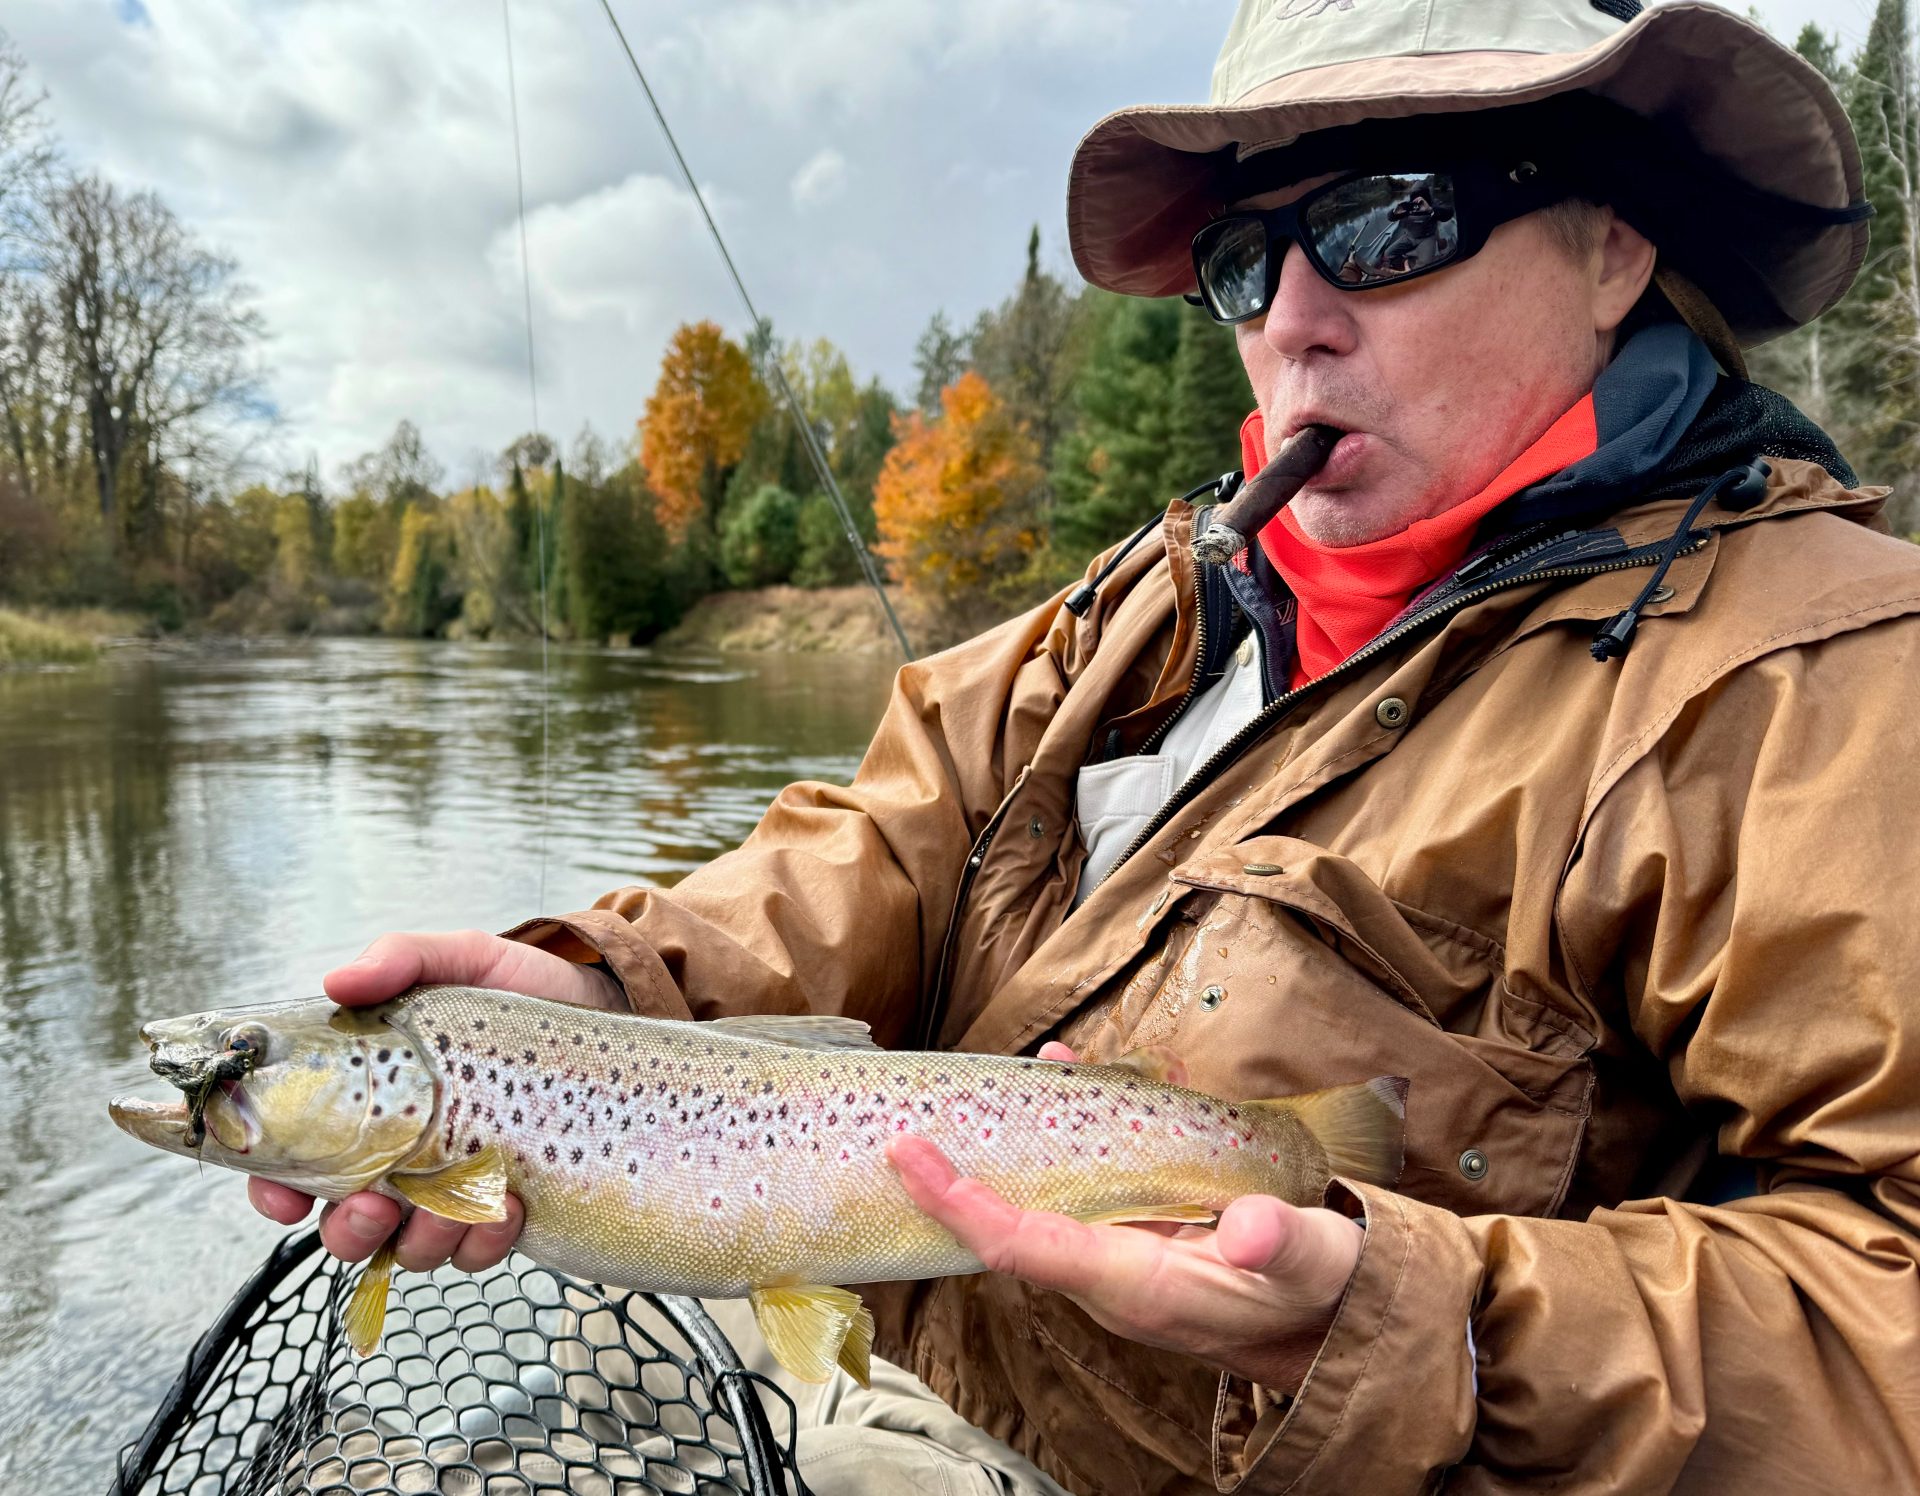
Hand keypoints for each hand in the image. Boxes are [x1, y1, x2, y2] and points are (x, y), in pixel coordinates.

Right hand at [248, 928, 623, 1272]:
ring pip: (409, 1248)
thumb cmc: (525, 987)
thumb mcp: (464, 959)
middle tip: (375, 1206)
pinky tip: (507, 1208)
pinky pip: (477, 1251)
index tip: (284, 1197)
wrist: (610, 1009)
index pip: (299, 1157)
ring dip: (421, 1241)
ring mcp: (454, 1186)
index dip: (275, 1186)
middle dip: (349, 1230)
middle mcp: (403, 1153)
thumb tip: (339, 981)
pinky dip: (483, 1242)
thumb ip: (403, 960)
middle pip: (345, 1221)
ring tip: (453, 1207)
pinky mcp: (506, 1206)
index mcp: (373, 1101)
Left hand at [885, 1042, 1363, 1392]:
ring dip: (1027, 1136)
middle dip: (967, 1172)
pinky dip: (1079, 1127)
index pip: (1024, 1248)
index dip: (962, 1206)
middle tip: (921, 1115)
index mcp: (1139, 1286)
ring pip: (1051, 1192)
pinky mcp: (1144, 1228)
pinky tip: (1082, 1076)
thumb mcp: (1313, 1265)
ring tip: (1019, 1072)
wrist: (1341, 1323)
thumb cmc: (1322, 1294)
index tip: (912, 1158)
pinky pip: (1089, 1177)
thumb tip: (1249, 1230)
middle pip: (1016, 1220)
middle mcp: (1115, 1271)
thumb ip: (1279, 1244)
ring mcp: (1125, 1250)